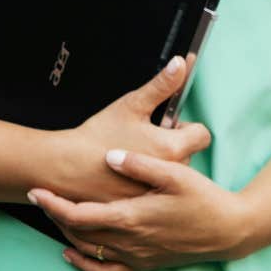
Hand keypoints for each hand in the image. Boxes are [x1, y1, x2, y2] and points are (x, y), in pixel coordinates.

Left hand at [28, 148, 249, 270]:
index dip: (55, 204)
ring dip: (66, 233)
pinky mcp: (144, 264)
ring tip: (52, 211)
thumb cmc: (203, 199)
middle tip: (37, 194)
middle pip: (79, 232)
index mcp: (134, 217)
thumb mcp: (176, 174)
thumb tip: (111, 156)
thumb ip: (141, 164)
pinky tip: (72, 253)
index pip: (82, 215)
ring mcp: (136, 256)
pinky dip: (84, 264)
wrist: (229, 231)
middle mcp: (130, 241)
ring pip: (89, 250)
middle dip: (54, 214)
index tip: (36, 190)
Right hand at [50, 56, 211, 203]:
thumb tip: (181, 63)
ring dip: (159, 163)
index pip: (201, 135)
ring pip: (170, 173)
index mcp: (172, 148)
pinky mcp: (143, 206)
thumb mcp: (132, 104)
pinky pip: (155, 190)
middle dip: (171, 144)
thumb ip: (162, 85)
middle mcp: (169, 174)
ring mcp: (156, 193)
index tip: (167, 123)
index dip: (186, 126)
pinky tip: (127, 174)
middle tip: (144, 137)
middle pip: (186, 154)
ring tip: (133, 155)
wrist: (69, 167)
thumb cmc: (99, 135)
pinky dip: (146, 182)